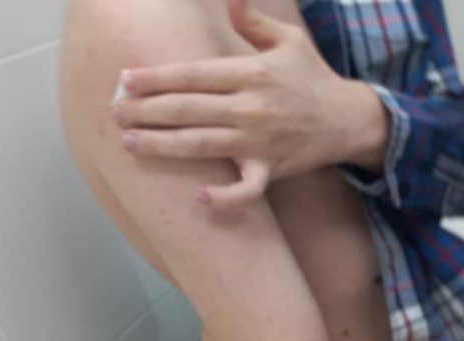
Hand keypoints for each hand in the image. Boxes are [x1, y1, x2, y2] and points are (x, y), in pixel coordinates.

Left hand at [111, 0, 387, 209]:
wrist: (349, 118)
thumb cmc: (311, 77)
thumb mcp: (289, 40)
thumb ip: (253, 20)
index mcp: (251, 73)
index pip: (193, 75)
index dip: (156, 78)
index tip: (125, 80)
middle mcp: (251, 107)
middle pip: (188, 109)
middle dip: (146, 111)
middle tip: (114, 112)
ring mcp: (259, 140)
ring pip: (201, 145)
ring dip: (162, 145)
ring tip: (129, 142)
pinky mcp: (270, 169)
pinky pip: (246, 189)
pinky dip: (225, 197)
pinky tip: (198, 197)